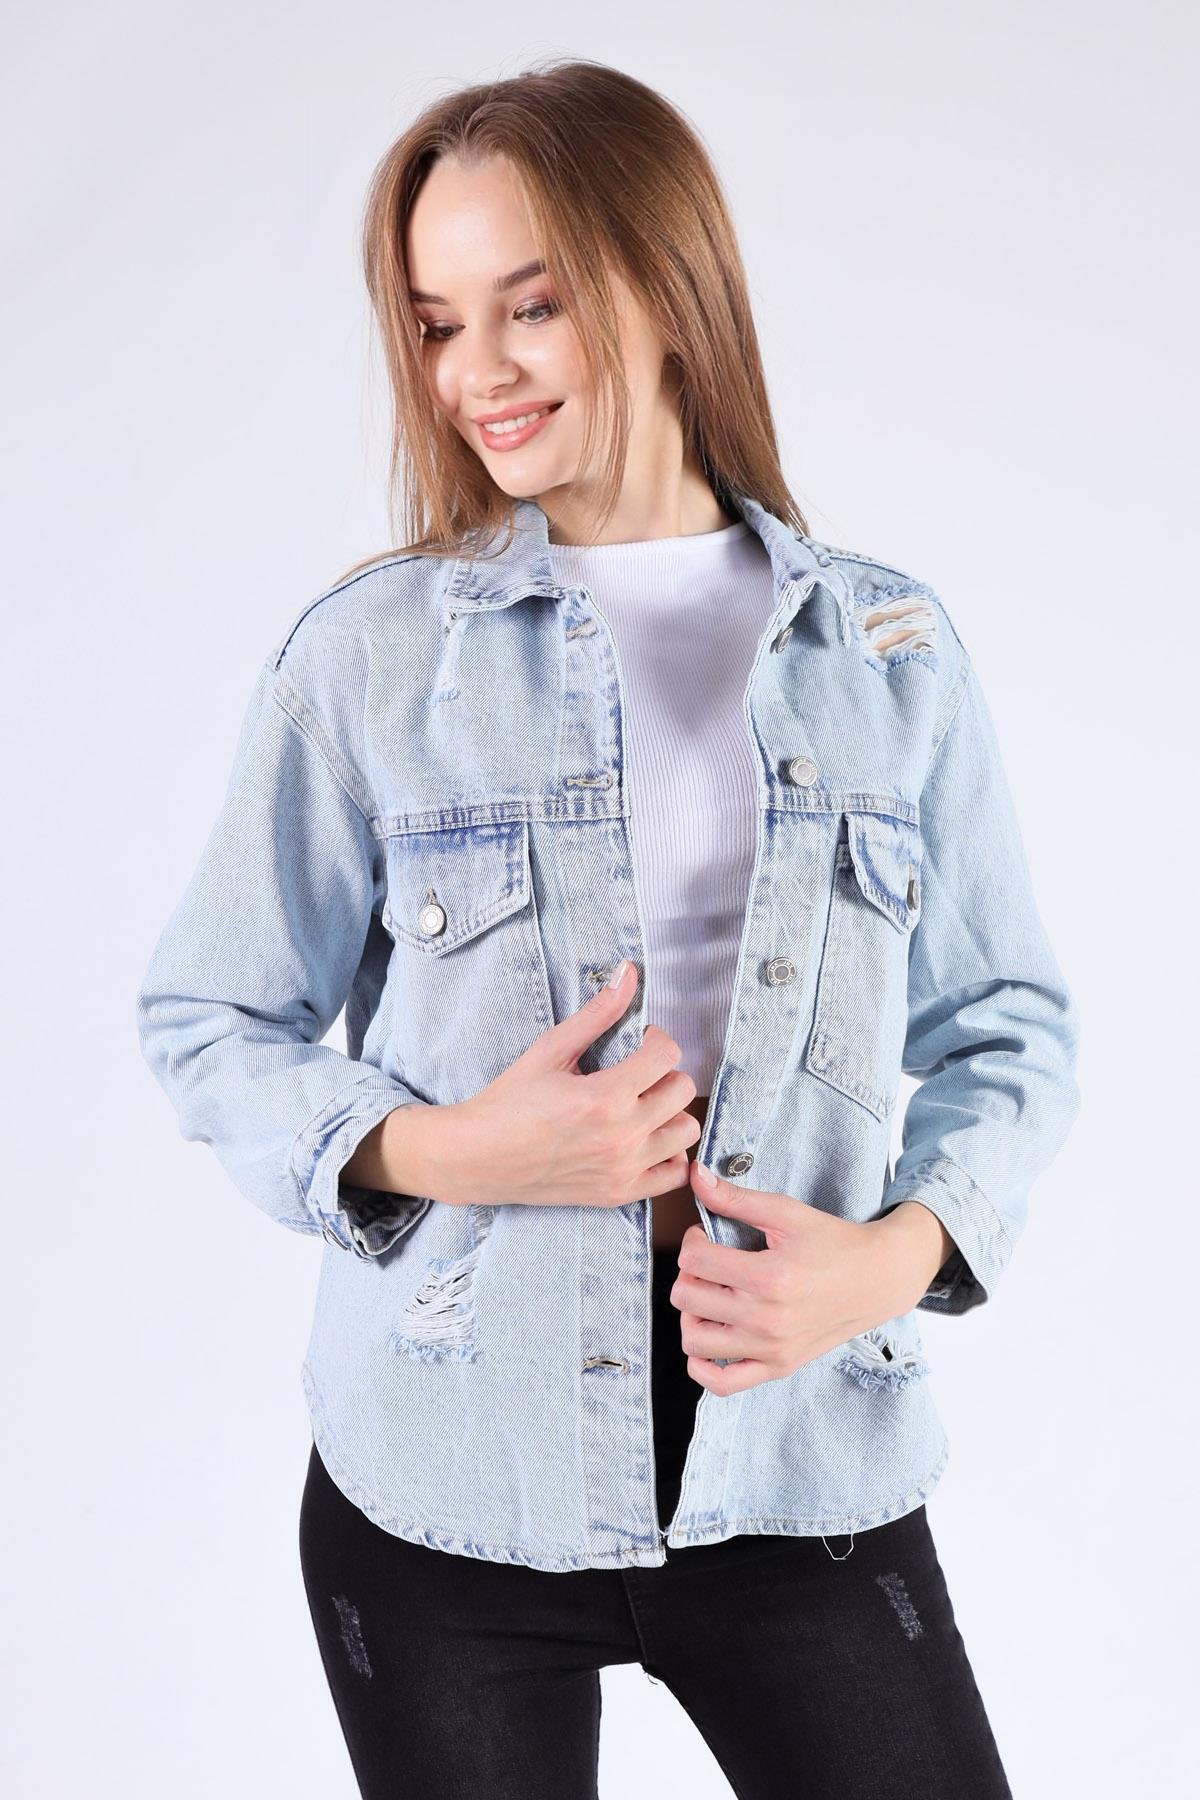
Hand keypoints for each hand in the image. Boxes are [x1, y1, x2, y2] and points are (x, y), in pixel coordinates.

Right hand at [422, 961, 702, 1209]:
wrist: (478, 1157)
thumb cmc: (509, 1101)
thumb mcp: (550, 1049)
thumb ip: (597, 1012)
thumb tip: (629, 972)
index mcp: (605, 1096)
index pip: (668, 1055)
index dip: (657, 1039)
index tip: (641, 1040)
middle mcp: (622, 1136)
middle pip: (683, 1090)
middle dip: (665, 1072)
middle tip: (640, 1071)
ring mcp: (623, 1169)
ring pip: (686, 1132)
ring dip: (671, 1112)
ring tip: (644, 1104)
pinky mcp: (619, 1194)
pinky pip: (674, 1173)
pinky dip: (669, 1153)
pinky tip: (646, 1138)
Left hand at [666, 1163, 953, 1394]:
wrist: (877, 1279)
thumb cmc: (832, 1242)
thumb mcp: (786, 1213)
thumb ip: (736, 1198)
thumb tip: (695, 1174)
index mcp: (769, 1277)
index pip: (693, 1261)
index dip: (693, 1241)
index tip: (708, 1237)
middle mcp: (767, 1320)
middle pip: (686, 1298)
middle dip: (690, 1274)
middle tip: (711, 1264)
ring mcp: (772, 1349)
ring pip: (693, 1341)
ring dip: (692, 1315)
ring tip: (712, 1296)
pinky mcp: (778, 1367)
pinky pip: (720, 1383)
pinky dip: (702, 1364)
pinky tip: (712, 1335)